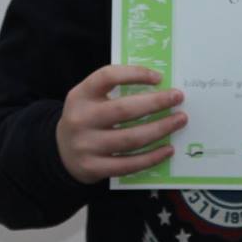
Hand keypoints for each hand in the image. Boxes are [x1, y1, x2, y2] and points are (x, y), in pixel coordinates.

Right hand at [56, 65, 185, 182]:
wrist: (61, 151)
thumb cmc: (88, 118)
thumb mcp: (91, 98)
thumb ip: (116, 91)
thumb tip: (160, 87)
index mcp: (81, 95)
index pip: (108, 76)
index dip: (135, 74)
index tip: (159, 77)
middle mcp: (81, 119)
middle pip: (124, 109)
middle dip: (156, 103)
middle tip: (178, 98)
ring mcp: (86, 145)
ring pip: (131, 138)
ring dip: (160, 129)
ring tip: (179, 120)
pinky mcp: (93, 168)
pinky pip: (129, 164)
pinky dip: (152, 157)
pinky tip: (168, 149)